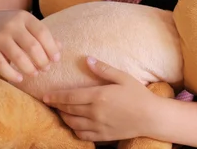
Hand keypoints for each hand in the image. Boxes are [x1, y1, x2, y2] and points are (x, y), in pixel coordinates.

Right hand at [0, 10, 60, 82]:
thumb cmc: (9, 27)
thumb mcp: (25, 24)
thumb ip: (42, 34)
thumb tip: (59, 48)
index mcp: (24, 17)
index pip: (43, 32)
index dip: (51, 48)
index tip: (56, 60)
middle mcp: (11, 25)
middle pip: (32, 46)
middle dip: (42, 61)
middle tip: (45, 69)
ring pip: (18, 57)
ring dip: (30, 69)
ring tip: (34, 73)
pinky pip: (1, 65)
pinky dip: (12, 75)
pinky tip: (19, 79)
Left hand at [43, 57, 157, 141]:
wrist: (151, 117)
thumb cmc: (138, 94)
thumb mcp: (122, 77)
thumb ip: (103, 69)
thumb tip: (88, 59)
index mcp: (98, 96)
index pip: (70, 96)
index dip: (55, 97)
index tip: (45, 96)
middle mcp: (95, 112)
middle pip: (68, 110)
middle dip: (57, 106)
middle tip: (50, 102)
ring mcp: (98, 126)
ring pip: (73, 123)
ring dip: (64, 117)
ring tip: (61, 111)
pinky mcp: (103, 136)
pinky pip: (82, 135)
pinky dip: (74, 129)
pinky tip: (74, 124)